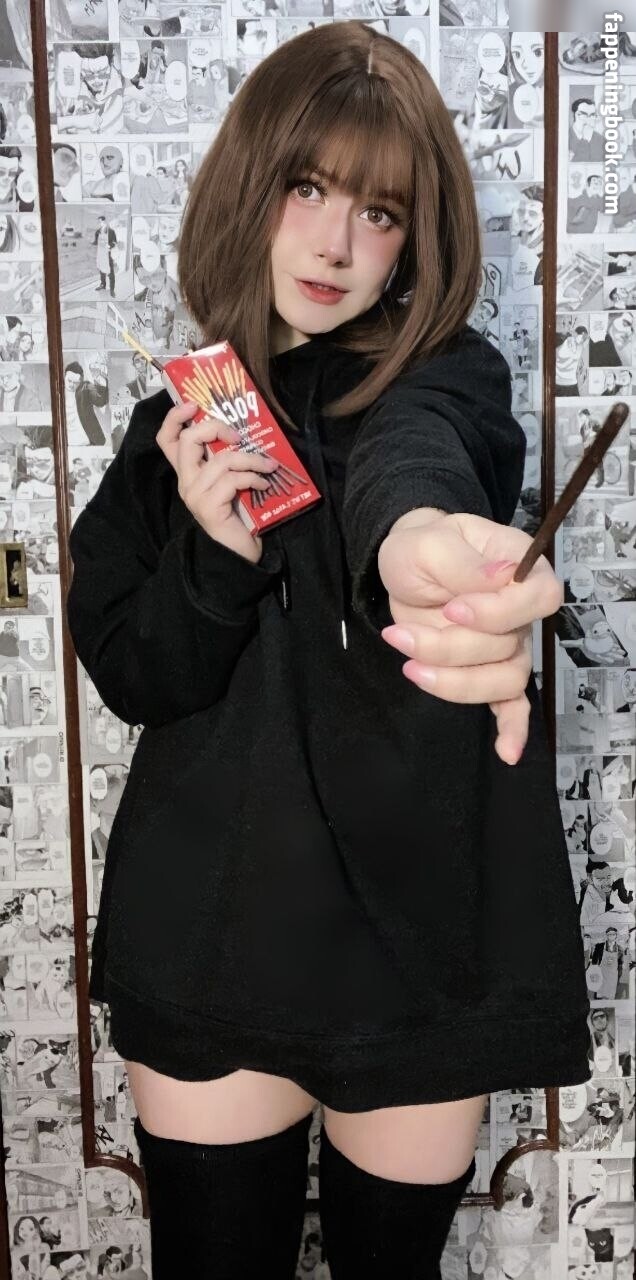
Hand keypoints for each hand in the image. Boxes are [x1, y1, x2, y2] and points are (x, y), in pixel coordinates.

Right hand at [156, 400, 277, 564]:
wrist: (239, 553)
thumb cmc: (239, 515)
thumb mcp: (232, 480)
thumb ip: (229, 458)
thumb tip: (246, 431)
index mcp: (188, 473)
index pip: (166, 440)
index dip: (174, 418)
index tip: (192, 404)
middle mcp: (186, 482)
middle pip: (187, 440)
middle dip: (215, 428)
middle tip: (239, 435)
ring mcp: (195, 496)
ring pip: (220, 460)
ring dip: (250, 458)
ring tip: (268, 465)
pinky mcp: (209, 508)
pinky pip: (232, 480)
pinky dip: (253, 477)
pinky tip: (263, 484)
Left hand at [377, 512, 563, 766]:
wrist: (406, 564)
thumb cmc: (422, 547)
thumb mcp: (431, 543)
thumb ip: (465, 562)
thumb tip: (503, 575)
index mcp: (521, 567)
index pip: (540, 599)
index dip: (498, 613)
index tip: (453, 610)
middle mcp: (522, 610)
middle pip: (508, 647)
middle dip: (449, 648)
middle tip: (401, 634)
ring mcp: (508, 644)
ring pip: (502, 680)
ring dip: (452, 680)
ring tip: (409, 666)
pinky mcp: (487, 669)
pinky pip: (512, 705)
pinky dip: (512, 729)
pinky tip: (507, 751)